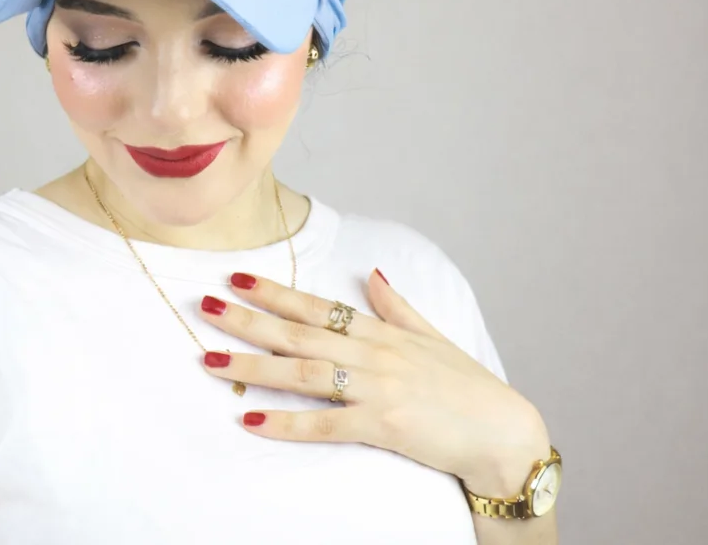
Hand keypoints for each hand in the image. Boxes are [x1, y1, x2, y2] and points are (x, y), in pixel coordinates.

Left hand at [198, 270, 549, 496]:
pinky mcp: (382, 426)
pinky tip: (251, 420)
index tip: (236, 278)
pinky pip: (325, 424)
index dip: (273, 291)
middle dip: (247, 319)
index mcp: (380, 330)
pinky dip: (286, 423)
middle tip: (204, 306)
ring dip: (252, 366)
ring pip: (301, 373)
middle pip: (297, 333)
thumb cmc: (466, 386)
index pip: (315, 305)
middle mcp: (372, 353)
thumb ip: (397, 305)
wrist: (504, 434)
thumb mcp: (431, 335)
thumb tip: (372, 273)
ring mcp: (376, 388)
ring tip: (210, 359)